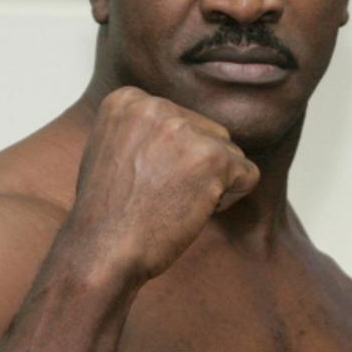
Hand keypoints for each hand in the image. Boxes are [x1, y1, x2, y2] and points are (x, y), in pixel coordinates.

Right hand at [67, 87, 259, 280]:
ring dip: (213, 183)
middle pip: (209, 133)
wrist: (103, 251)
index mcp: (129, 100)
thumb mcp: (113, 150)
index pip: (182, 120)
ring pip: (230, 152)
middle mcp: (155, 105)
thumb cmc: (108, 214)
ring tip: (176, 204)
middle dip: (197, 168)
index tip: (146, 180)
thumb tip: (182, 127)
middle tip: (163, 196)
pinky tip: (197, 212)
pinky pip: (248, 173)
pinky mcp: (212, 157)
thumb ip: (146, 131)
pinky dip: (232, 198)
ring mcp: (184, 130)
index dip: (174, 157)